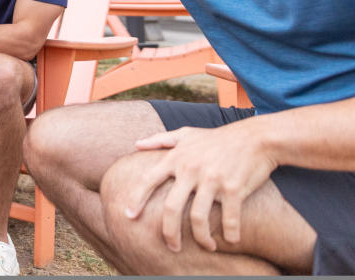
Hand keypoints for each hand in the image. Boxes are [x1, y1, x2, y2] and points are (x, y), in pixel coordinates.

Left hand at [126, 123, 276, 251]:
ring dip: (202, 238)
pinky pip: (229, 218)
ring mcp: (212, 179)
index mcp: (176, 158)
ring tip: (208, 246)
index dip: (136, 199)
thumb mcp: (186, 134)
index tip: (128, 216)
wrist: (254, 137)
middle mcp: (190, 170)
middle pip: (172, 208)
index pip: (148, 180)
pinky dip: (231, 234)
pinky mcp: (234, 188)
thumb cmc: (217, 138)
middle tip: (172, 247)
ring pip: (199, 218)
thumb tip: (136, 144)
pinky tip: (232, 241)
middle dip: (169, 232)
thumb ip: (160, 140)